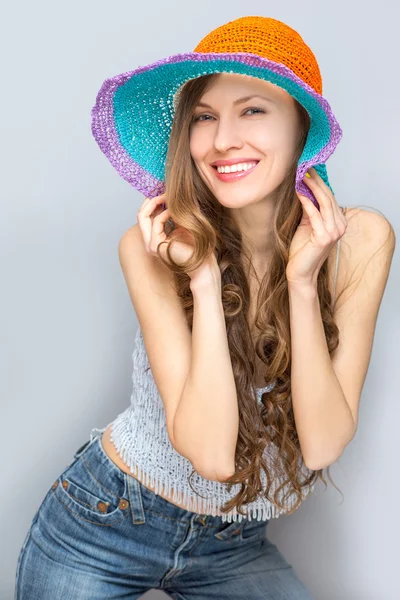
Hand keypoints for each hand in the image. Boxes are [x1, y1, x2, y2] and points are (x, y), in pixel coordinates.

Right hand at [137, 194, 219, 284]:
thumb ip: (173, 213)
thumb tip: (168, 194)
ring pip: (143, 216)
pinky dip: (166, 213)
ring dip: (156, 202)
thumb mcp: (182, 223)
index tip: (162, 189)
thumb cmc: (196, 246)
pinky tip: (175, 211)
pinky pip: (157, 221)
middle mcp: (149, 242)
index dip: (152, 201)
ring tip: (167, 196)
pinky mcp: (155, 245)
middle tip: (161, 190)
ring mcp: (150, 245)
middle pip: (140, 214)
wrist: (203, 264)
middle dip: (150, 199)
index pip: (146, 216)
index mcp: (154, 237)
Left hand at [286, 168, 347, 286]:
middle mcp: (340, 226)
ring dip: (312, 187)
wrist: (300, 272)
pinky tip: (299, 192)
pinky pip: (314, 214)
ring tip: (301, 176)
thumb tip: (305, 189)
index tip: (309, 169)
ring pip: (323, 202)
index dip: (320, 182)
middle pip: (328, 197)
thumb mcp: (307, 225)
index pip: (330, 197)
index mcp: (339, 222)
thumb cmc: (302, 250)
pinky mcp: (324, 237)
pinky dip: (306, 201)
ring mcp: (334, 232)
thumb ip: (310, 209)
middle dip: (316, 181)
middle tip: (305, 167)